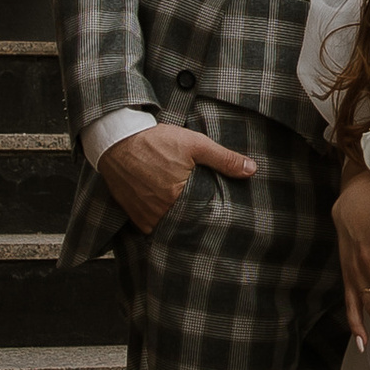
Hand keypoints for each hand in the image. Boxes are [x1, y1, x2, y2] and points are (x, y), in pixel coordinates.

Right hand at [98, 121, 256, 235]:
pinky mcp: (133, 215)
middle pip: (185, 224)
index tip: (218, 214)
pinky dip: (160, 222)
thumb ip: (224, 159)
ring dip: (177, 222)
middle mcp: (159, 211)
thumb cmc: (156, 141)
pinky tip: (167, 212)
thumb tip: (252, 170)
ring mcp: (144, 216)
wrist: (117, 141)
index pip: (202, 215)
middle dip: (195, 221)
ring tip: (186, 214)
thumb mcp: (195, 144)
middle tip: (205, 217)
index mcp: (176, 196)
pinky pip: (151, 228)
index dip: (210, 214)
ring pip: (168, 227)